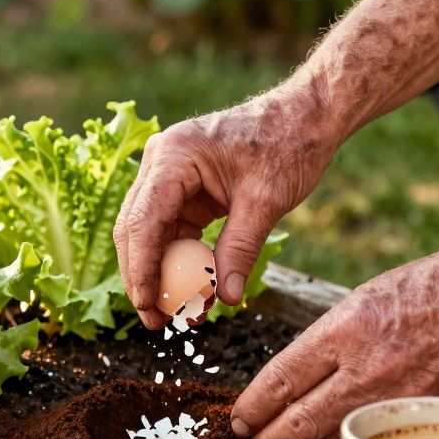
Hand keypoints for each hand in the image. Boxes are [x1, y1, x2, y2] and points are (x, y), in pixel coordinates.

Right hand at [113, 82, 335, 328]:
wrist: (305, 118)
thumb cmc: (287, 144)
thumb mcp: (266, 201)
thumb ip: (241, 249)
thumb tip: (224, 298)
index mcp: (174, 155)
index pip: (143, 219)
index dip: (140, 266)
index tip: (147, 304)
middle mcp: (161, 163)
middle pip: (134, 228)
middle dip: (140, 276)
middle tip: (154, 320)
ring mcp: (168, 176)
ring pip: (147, 233)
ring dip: (156, 273)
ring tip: (172, 313)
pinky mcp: (183, 190)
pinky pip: (170, 231)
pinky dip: (176, 261)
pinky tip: (188, 290)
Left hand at [231, 246, 438, 438]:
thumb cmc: (435, 288)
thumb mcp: (364, 298)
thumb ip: (330, 340)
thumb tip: (297, 376)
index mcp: (345, 330)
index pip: (281, 380)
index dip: (253, 406)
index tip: (240, 417)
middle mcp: (366, 370)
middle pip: (297, 422)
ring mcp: (396, 400)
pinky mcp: (423, 421)